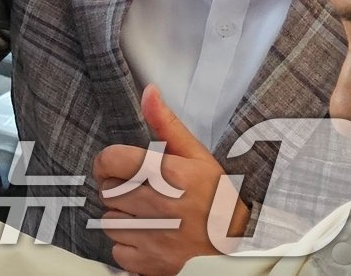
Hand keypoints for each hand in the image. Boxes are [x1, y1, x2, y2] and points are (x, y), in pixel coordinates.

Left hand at [92, 85, 250, 274]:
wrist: (242, 251)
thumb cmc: (219, 201)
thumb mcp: (198, 158)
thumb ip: (167, 124)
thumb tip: (148, 91)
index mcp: (171, 174)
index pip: (109, 161)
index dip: (109, 164)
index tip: (118, 169)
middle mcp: (161, 205)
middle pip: (108, 191)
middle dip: (122, 192)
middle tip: (147, 196)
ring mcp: (155, 237)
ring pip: (109, 221)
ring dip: (125, 220)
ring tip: (153, 219)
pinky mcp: (150, 263)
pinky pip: (117, 250)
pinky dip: (129, 247)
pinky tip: (153, 240)